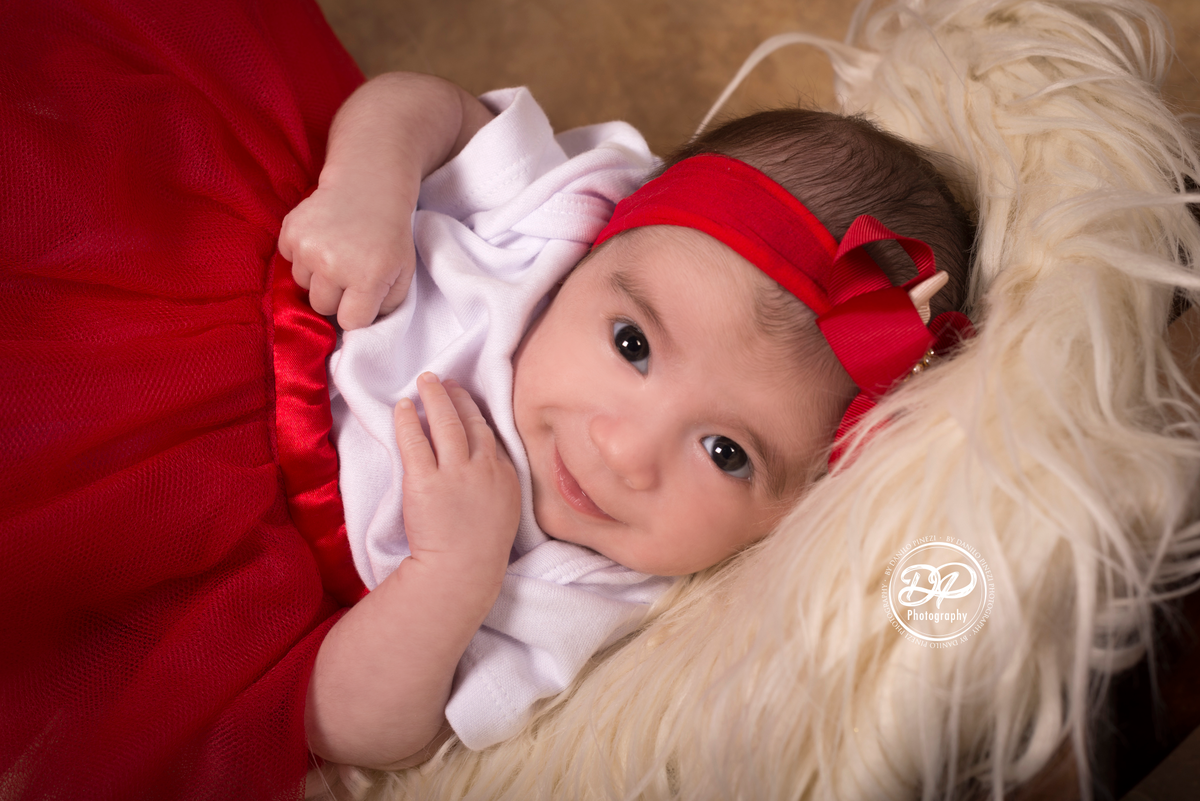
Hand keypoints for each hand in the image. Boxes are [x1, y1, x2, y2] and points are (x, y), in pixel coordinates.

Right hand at [278, 176, 417, 329]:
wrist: (368, 186)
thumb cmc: (390, 233)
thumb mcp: (403, 272)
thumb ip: (388, 305)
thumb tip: (363, 326)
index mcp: (366, 278)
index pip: (349, 321)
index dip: (356, 312)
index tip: (361, 298)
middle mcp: (333, 265)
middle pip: (321, 306)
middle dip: (335, 296)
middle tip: (348, 273)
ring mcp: (308, 248)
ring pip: (303, 285)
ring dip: (317, 275)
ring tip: (336, 252)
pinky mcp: (290, 232)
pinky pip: (289, 261)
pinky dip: (302, 255)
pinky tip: (322, 239)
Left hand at [394, 373, 519, 585]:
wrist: (461, 572)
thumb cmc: (480, 553)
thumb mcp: (504, 512)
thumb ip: (496, 485)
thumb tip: (481, 466)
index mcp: (505, 475)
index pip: (489, 435)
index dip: (476, 414)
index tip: (466, 403)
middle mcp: (483, 467)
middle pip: (470, 421)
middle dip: (457, 397)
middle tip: (445, 381)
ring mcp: (454, 472)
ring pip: (445, 422)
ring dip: (435, 397)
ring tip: (425, 381)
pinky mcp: (424, 480)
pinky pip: (414, 441)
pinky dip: (408, 420)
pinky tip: (403, 407)